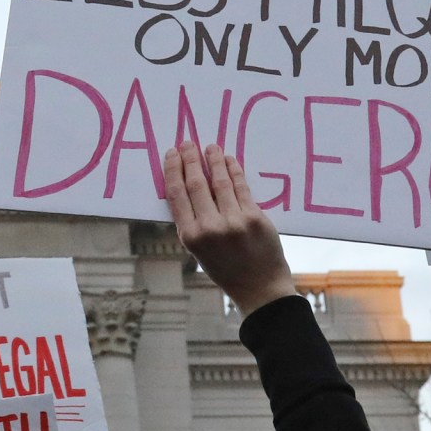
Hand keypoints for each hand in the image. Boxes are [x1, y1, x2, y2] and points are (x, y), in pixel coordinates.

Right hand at [163, 143, 299, 314]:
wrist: (259, 288)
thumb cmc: (227, 270)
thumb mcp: (199, 251)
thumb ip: (193, 223)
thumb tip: (187, 188)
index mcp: (190, 237)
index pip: (177, 195)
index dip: (172, 171)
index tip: (171, 154)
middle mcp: (209, 227)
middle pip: (195, 184)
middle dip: (189, 160)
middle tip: (187, 143)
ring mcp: (233, 221)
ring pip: (219, 182)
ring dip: (213, 160)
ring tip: (209, 146)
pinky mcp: (254, 217)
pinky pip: (241, 188)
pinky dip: (234, 171)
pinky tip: (229, 160)